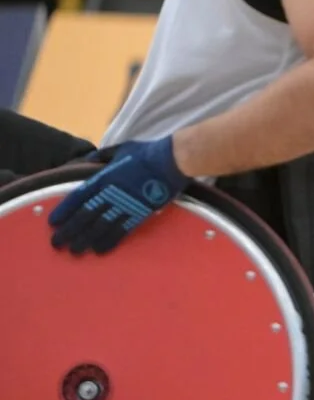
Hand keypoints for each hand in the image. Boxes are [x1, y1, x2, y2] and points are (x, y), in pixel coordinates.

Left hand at [48, 136, 190, 254]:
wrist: (172, 160)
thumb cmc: (147, 152)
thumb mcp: (120, 149)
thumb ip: (101, 156)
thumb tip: (85, 160)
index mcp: (104, 177)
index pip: (79, 197)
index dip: (65, 211)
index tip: (53, 222)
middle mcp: (111, 194)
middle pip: (86, 215)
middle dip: (70, 230)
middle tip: (58, 243)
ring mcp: (126, 205)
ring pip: (101, 226)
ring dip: (86, 239)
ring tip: (75, 250)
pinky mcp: (140, 213)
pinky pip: (122, 230)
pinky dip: (110, 241)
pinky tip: (100, 249)